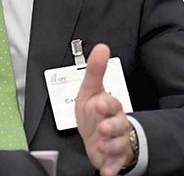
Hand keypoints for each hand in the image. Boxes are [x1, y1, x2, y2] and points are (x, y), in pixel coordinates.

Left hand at [75, 44, 135, 175]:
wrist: (96, 137)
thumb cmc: (93, 112)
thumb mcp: (90, 90)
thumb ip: (95, 71)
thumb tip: (101, 47)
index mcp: (109, 106)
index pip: (112, 104)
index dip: (106, 104)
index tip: (100, 103)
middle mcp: (116, 124)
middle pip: (119, 125)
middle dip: (111, 127)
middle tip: (102, 128)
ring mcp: (116, 142)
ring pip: (118, 144)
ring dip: (109, 146)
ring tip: (100, 146)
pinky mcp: (114, 159)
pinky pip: (115, 165)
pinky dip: (111, 168)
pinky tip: (106, 171)